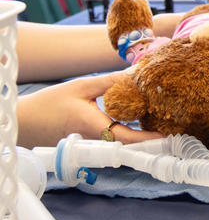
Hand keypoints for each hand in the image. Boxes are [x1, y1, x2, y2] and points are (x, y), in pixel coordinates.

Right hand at [17, 72, 162, 147]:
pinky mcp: (89, 146)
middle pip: (130, 143)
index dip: (150, 139)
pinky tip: (139, 123)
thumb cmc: (50, 103)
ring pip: (122, 144)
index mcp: (95, 127)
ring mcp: (93, 146)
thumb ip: (111, 82)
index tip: (168, 135)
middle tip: (171, 126)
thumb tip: (136, 73)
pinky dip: (127, 134)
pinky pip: (112, 143)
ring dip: (140, 136)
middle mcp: (96, 140)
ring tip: (161, 122)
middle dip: (150, 137)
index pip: (128, 138)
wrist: (25, 122)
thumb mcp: (82, 86)